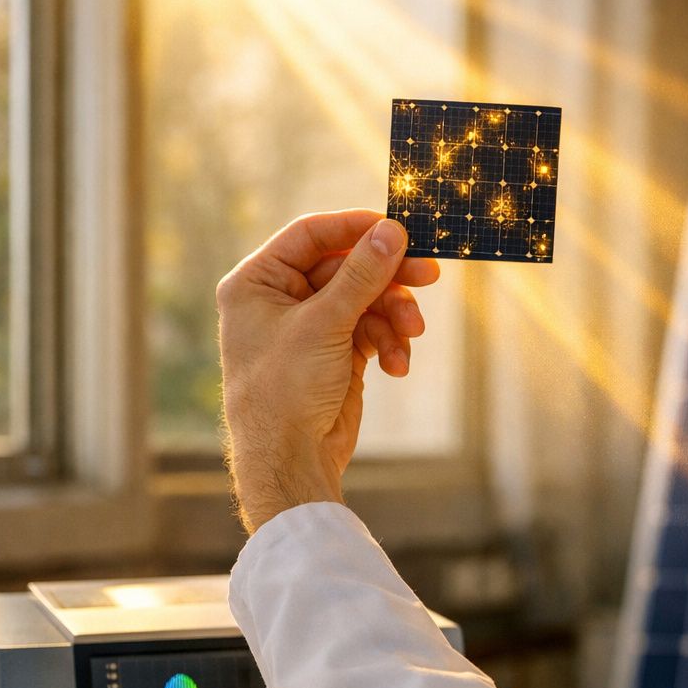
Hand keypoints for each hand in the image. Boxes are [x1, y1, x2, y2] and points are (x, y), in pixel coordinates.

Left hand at [217, 209, 439, 533]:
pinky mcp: (336, 352)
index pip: (311, 235)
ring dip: (394, 316)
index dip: (355, 228)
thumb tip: (392, 232)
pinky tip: (398, 365)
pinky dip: (390, 343)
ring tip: (412, 334)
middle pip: (347, 267)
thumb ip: (362, 275)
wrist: (290, 459)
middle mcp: (281, 299)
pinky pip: (372, 331)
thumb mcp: (325, 323)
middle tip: (430, 274)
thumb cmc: (285, 390)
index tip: (398, 228)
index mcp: (258, 282)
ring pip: (366, 300)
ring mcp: (310, 327)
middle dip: (388, 278)